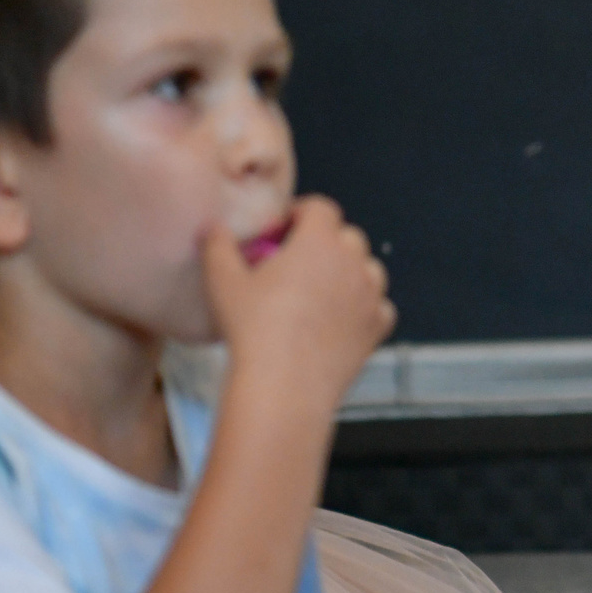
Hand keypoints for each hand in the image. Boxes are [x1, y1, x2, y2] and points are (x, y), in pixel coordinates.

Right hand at [202, 196, 393, 409]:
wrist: (285, 384)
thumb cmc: (253, 329)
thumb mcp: (223, 282)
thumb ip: (217, 246)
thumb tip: (212, 229)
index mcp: (320, 241)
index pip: (321, 208)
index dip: (301, 213)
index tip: (283, 231)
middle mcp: (353, 262)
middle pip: (348, 236)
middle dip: (326, 242)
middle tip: (297, 263)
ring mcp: (371, 295)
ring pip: (369, 270)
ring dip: (350, 272)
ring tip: (321, 291)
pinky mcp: (378, 327)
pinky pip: (379, 307)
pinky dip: (364, 308)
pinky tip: (340, 320)